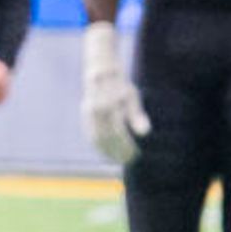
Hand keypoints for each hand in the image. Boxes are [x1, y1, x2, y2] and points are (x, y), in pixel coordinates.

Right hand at [82, 40, 148, 168]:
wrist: (99, 71)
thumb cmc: (120, 85)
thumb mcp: (132, 98)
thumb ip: (137, 116)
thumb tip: (145, 133)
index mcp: (109, 107)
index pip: (118, 134)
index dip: (126, 147)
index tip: (135, 155)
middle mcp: (97, 113)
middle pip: (108, 139)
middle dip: (118, 152)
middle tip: (129, 160)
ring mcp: (89, 116)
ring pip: (98, 140)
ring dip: (108, 152)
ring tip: (120, 160)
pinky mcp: (86, 119)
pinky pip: (92, 136)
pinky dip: (100, 147)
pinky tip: (109, 153)